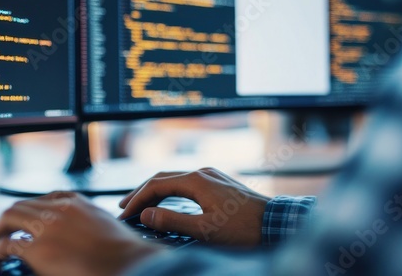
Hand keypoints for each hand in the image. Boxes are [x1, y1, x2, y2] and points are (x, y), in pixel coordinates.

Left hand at [0, 192, 163, 275]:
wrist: (133, 265)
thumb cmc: (128, 256)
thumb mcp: (107, 229)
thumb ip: (88, 226)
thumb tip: (79, 240)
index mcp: (77, 204)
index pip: (44, 199)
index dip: (28, 212)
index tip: (23, 224)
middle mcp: (59, 209)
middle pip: (19, 206)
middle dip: (4, 222)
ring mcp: (48, 227)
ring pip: (7, 219)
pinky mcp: (39, 249)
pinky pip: (5, 246)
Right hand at [118, 168, 269, 246]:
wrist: (276, 222)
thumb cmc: (243, 228)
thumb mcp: (204, 229)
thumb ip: (172, 220)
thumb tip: (146, 214)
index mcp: (196, 180)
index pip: (156, 185)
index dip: (137, 200)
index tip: (124, 215)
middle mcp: (203, 172)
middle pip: (163, 178)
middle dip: (142, 193)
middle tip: (124, 208)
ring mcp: (213, 175)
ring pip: (176, 179)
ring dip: (157, 192)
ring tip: (142, 205)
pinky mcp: (220, 183)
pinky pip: (188, 183)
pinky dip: (172, 192)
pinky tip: (169, 202)